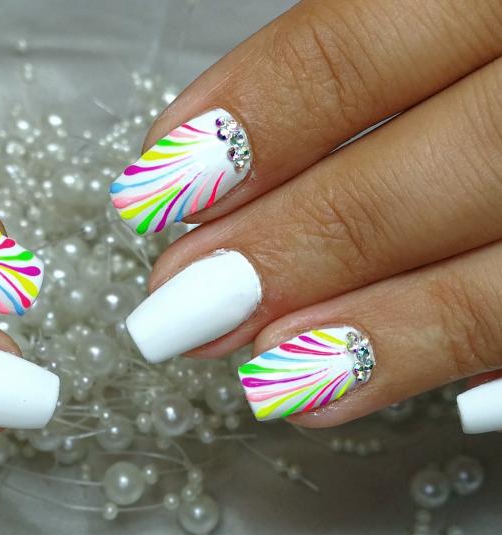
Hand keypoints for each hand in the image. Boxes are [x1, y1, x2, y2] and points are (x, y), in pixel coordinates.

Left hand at [111, 0, 501, 429]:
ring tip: (271, 378)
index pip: (358, 50)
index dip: (246, 130)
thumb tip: (226, 156)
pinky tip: (425, 405)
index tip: (157, 195)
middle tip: (183, 308)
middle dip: (296, 248)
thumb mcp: (459, 4)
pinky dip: (493, 363)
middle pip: (437, 170)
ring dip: (383, 334)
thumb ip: (380, 56)